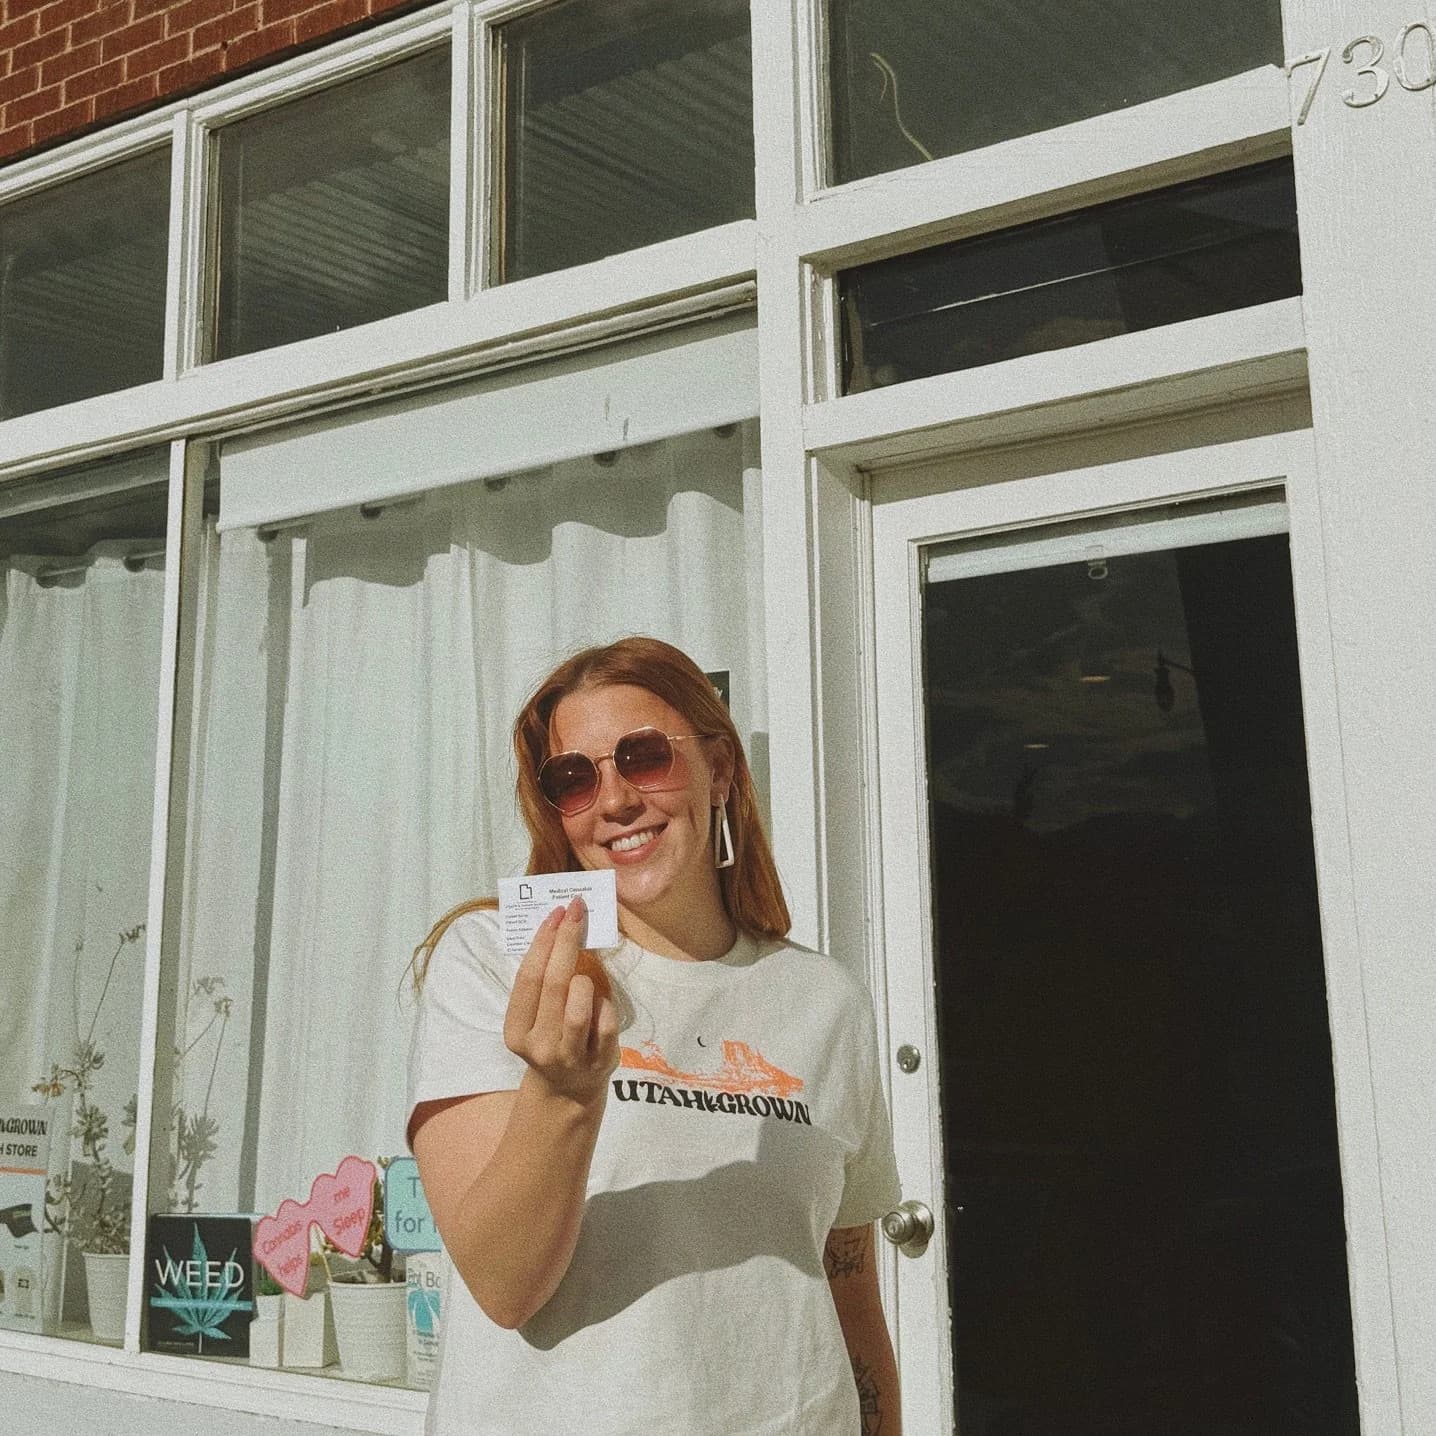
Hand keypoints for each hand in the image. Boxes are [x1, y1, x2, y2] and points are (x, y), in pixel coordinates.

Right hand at [503, 896, 618, 1105]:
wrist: (568, 1089)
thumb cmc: (551, 1037)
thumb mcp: (536, 1017)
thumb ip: (542, 983)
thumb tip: (559, 925)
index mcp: (516, 1030)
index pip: (529, 978)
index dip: (543, 942)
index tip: (557, 913)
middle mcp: (539, 1045)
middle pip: (554, 984)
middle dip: (566, 941)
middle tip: (577, 911)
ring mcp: (570, 1056)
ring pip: (579, 1006)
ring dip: (585, 982)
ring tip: (584, 981)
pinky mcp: (600, 1061)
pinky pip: (606, 1021)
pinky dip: (605, 1004)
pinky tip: (599, 1004)